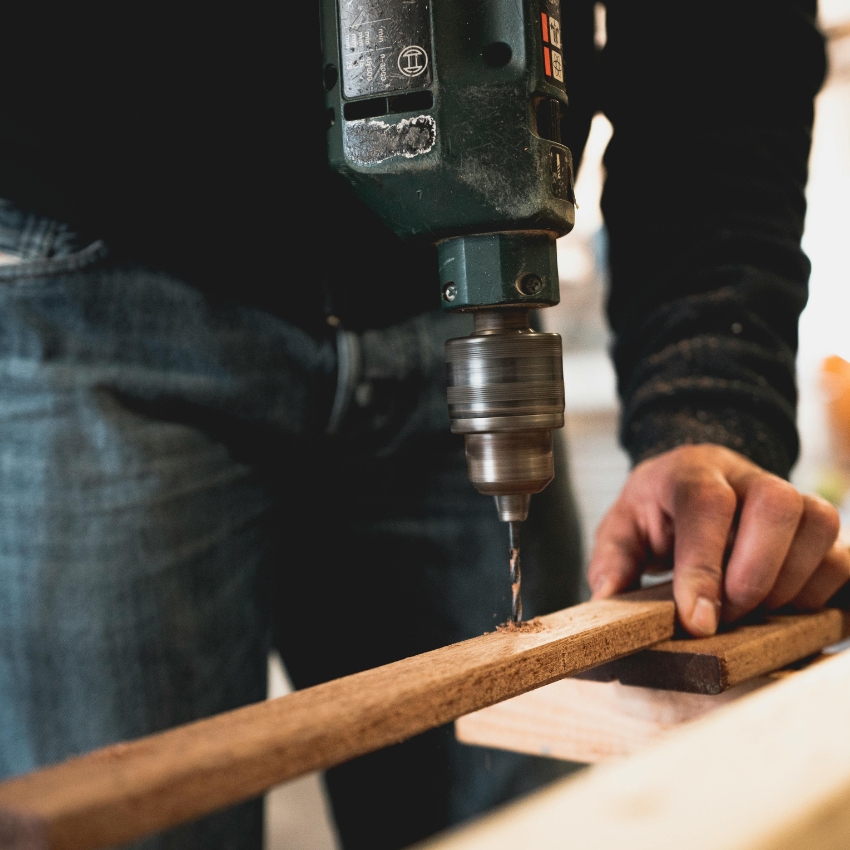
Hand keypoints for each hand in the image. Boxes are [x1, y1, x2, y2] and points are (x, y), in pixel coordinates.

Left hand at [587, 444, 849, 635]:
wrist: (693, 482)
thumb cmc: (657, 512)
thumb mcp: (622, 528)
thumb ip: (612, 560)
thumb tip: (610, 599)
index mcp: (691, 471)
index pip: (706, 504)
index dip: (704, 566)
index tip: (699, 622)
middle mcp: (746, 476)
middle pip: (776, 504)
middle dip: (754, 574)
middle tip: (727, 614)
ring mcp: (789, 496)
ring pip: (818, 524)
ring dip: (789, 584)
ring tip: (752, 610)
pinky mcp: (815, 528)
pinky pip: (843, 556)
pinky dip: (822, 591)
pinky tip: (787, 609)